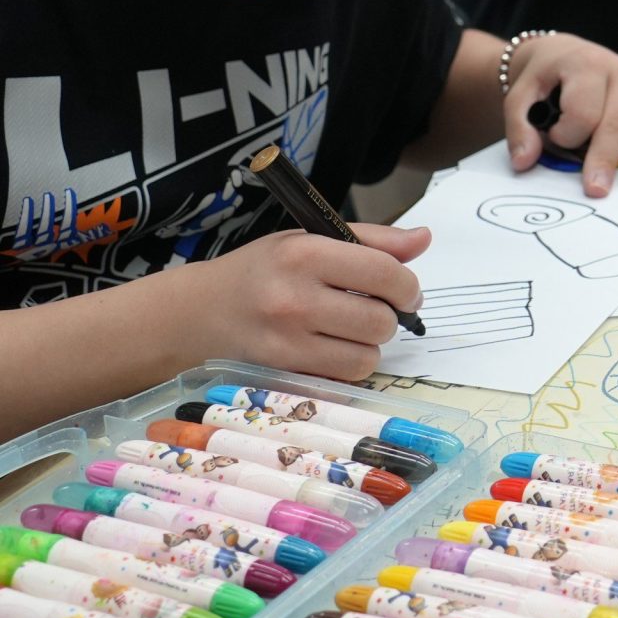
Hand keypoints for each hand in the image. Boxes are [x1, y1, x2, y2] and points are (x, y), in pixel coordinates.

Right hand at [187, 224, 431, 382]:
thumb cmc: (260, 273)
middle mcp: (293, 299)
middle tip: (376, 310)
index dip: (408, 286)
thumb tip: (423, 239)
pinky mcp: (278, 374)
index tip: (406, 292)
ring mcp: (284, 342)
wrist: (193, 315)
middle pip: (380, 320)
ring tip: (349, 331)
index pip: (384, 273)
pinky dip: (346, 366)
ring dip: (368, 345)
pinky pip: (340, 378)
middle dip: (389, 317)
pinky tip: (328, 349)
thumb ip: (372, 240)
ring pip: (365, 356)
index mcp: (304, 254)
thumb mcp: (308, 240)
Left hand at [503, 34, 617, 196]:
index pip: (582, 112)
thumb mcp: (521, 95)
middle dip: (604, 158)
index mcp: (587, 66)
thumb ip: (520, 128)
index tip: (553, 138)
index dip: (565, 135)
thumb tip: (525, 161)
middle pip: (617, 122)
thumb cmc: (545, 77)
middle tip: (595, 190)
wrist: (565, 54)